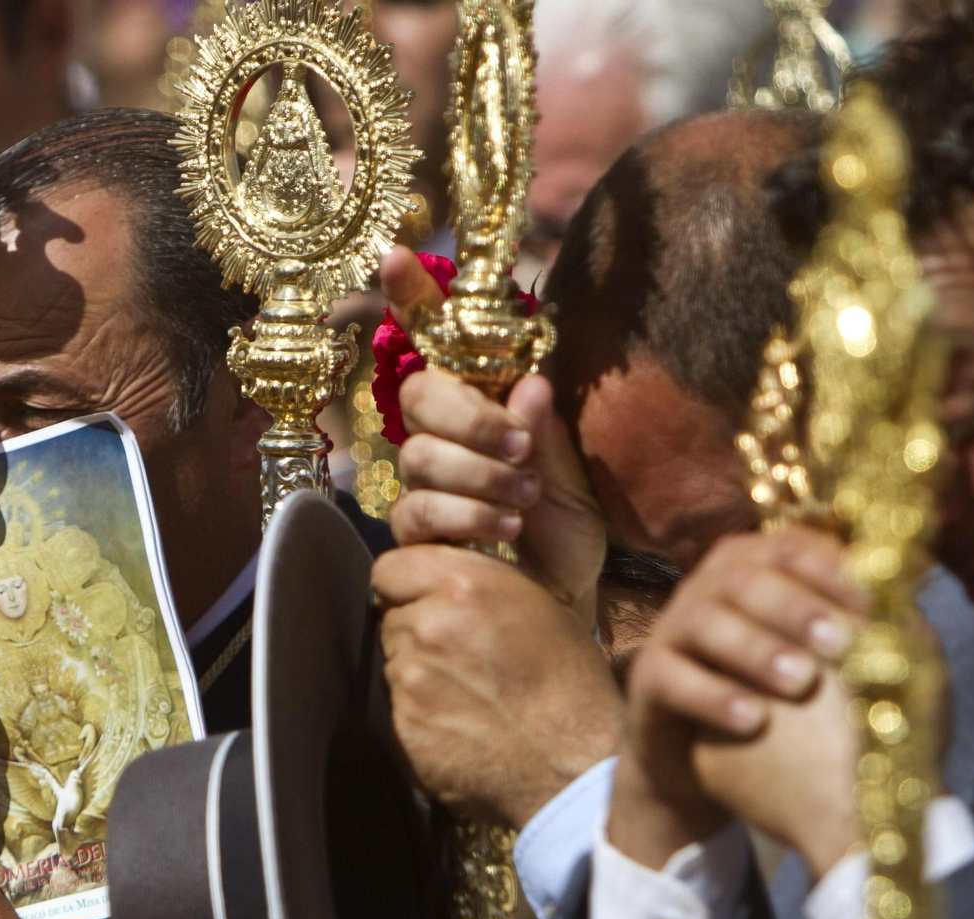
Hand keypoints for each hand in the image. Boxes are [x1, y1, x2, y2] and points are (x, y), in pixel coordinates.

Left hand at [374, 544, 625, 828]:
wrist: (575, 764)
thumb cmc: (570, 685)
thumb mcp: (539, 606)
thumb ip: (478, 584)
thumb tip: (441, 582)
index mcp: (464, 586)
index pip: (390, 569)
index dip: (405, 585)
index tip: (423, 600)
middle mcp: (429, 626)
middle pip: (391, 617)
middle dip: (416, 629)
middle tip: (457, 655)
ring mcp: (411, 678)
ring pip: (395, 662)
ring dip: (420, 672)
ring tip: (468, 694)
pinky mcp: (403, 725)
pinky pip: (398, 707)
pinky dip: (421, 713)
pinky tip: (462, 724)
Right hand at [379, 246, 606, 629]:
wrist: (562, 605)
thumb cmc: (567, 539)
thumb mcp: (576, 479)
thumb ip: (548, 431)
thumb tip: (528, 385)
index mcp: (484, 404)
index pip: (440, 342)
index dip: (413, 298)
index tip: (398, 257)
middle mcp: (444, 435)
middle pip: (421, 393)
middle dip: (471, 415)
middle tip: (521, 445)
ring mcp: (424, 481)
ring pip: (421, 452)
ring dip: (479, 471)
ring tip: (525, 494)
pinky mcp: (413, 531)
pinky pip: (419, 506)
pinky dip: (468, 511)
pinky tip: (506, 523)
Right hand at [609, 528, 865, 870]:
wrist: (702, 759)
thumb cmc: (777, 698)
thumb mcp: (818, 656)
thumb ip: (855, 622)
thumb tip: (913, 591)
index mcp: (753, 566)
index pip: (792, 547)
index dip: (834, 570)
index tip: (878, 603)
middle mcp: (706, 587)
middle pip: (743, 577)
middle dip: (796, 606)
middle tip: (841, 640)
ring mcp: (673, 630)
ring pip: (704, 621)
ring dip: (755, 648)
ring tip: (800, 682)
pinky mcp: (646, 678)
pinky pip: (671, 677)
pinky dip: (713, 696)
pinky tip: (754, 720)